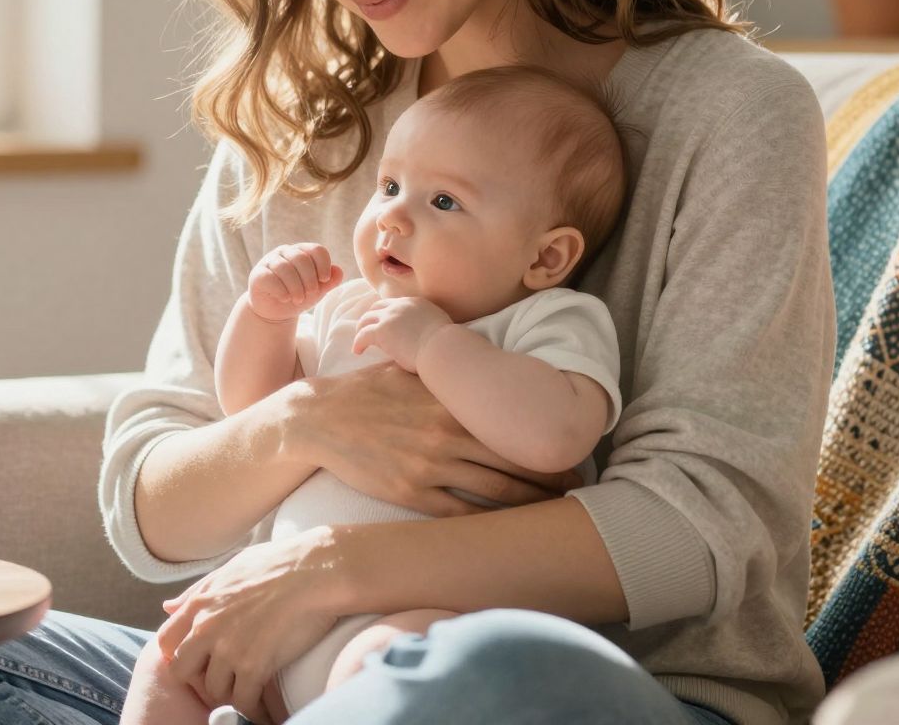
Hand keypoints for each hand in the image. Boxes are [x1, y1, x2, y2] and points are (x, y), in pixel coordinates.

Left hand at [155, 528, 341, 722]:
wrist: (317, 571)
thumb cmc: (281, 563)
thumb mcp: (231, 567)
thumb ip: (198, 590)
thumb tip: (168, 606)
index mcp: (201, 602)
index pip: (166, 640)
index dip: (179, 654)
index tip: (199, 660)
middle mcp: (207, 627)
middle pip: (182, 671)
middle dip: (199, 678)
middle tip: (223, 679)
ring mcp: (228, 648)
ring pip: (214, 690)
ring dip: (231, 693)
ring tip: (249, 691)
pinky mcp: (254, 666)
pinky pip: (243, 702)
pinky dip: (255, 710)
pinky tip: (265, 710)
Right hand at [247, 243, 342, 323]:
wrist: (276, 312)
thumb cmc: (298, 296)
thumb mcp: (317, 290)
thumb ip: (330, 281)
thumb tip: (338, 271)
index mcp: (302, 252)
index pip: (316, 250)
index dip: (324, 265)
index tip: (325, 280)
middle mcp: (285, 252)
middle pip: (301, 258)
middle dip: (310, 279)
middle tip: (311, 293)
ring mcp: (269, 261)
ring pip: (285, 268)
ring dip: (296, 287)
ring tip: (299, 299)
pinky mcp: (257, 274)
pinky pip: (269, 277)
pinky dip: (281, 290)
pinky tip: (285, 298)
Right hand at [287, 363, 582, 516]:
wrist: (320, 420)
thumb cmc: (370, 392)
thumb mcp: (413, 373)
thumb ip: (450, 375)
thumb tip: (487, 368)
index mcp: (452, 401)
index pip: (512, 425)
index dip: (545, 442)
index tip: (571, 450)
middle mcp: (446, 434)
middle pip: (513, 462)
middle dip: (550, 477)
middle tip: (578, 487)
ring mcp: (428, 466)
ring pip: (494, 492)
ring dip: (529, 503)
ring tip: (554, 511)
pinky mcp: (411, 493)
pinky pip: (459, 514)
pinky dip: (488, 522)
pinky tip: (508, 530)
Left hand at [350, 295, 453, 372]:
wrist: (441, 348)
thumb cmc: (445, 343)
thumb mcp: (438, 324)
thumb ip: (428, 323)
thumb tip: (425, 333)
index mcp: (415, 302)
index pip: (395, 304)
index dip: (388, 313)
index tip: (386, 323)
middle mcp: (400, 305)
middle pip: (378, 307)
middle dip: (372, 317)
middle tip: (368, 328)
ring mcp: (389, 317)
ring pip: (367, 319)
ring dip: (362, 328)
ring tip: (360, 340)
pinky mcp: (380, 331)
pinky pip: (362, 335)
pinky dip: (358, 343)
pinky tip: (357, 351)